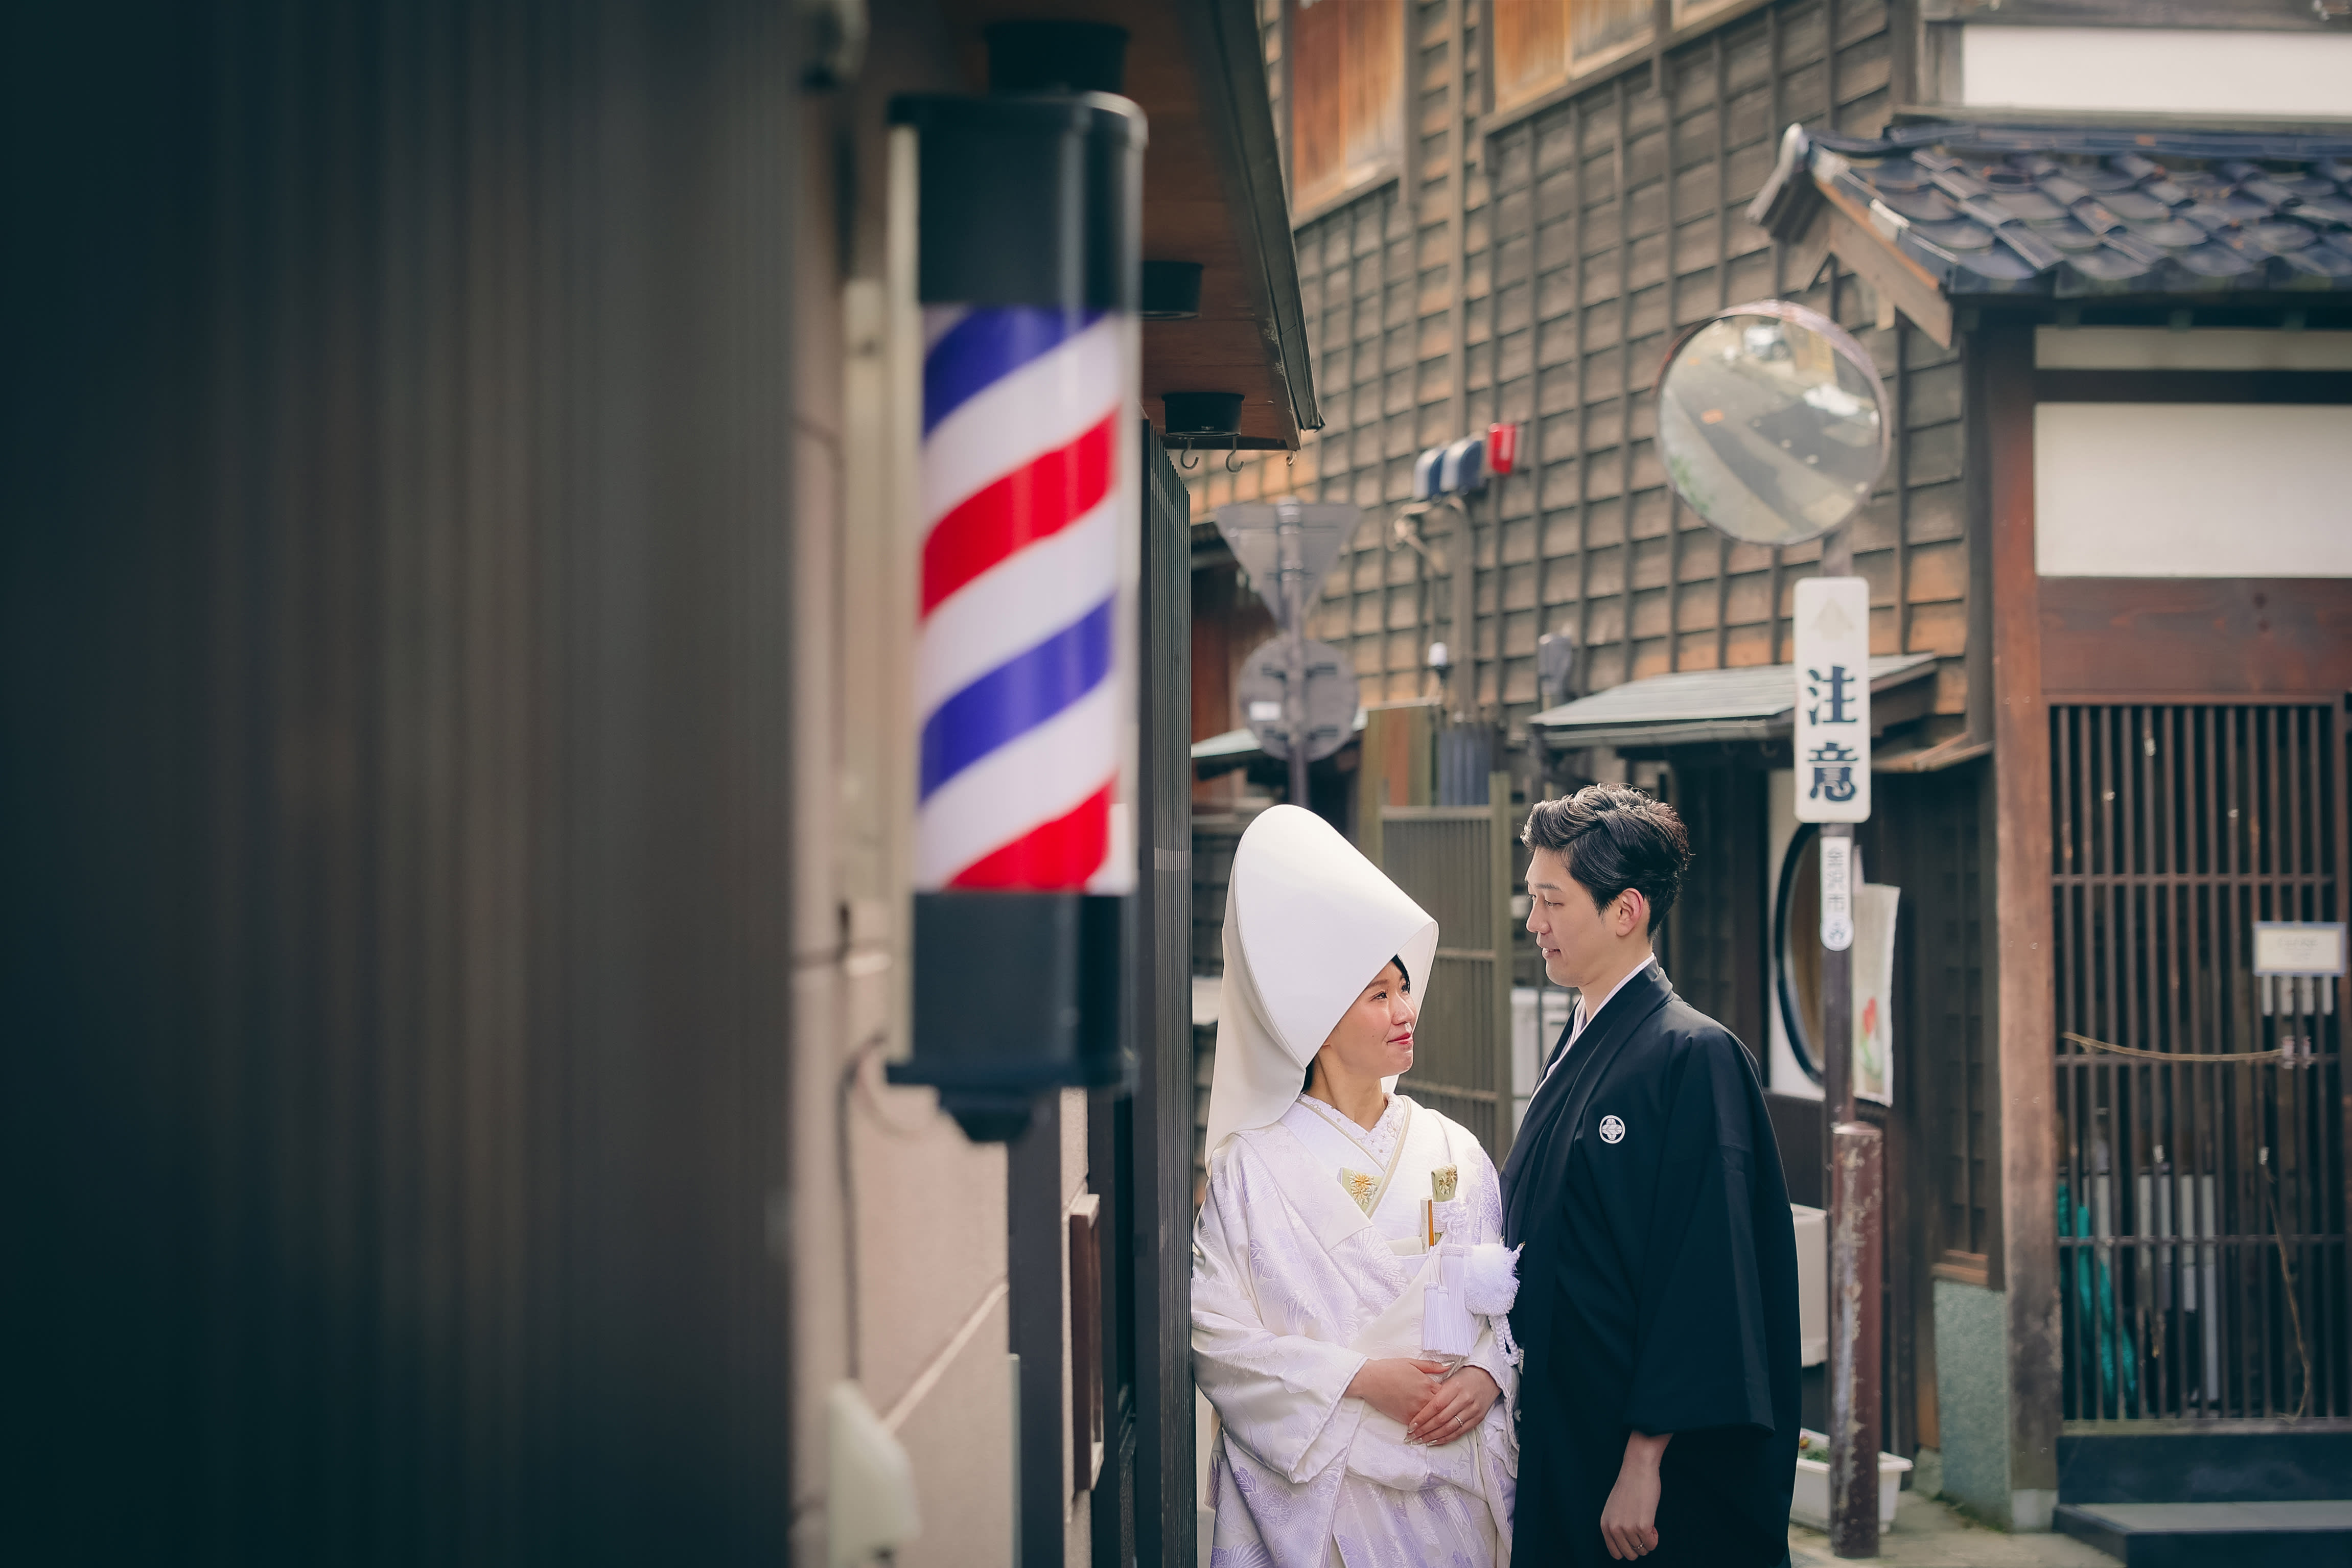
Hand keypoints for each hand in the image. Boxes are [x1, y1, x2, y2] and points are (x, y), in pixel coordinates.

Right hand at [1345, 1357, 1448, 1426]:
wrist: (1369, 1380)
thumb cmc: (1389, 1369)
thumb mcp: (1412, 1363)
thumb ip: (1431, 1366)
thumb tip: (1448, 1366)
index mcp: (1427, 1384)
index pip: (1447, 1393)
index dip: (1450, 1395)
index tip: (1451, 1395)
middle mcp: (1423, 1398)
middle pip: (1442, 1408)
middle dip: (1446, 1409)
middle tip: (1450, 1410)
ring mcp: (1414, 1410)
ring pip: (1432, 1419)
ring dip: (1436, 1419)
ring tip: (1441, 1421)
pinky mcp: (1405, 1418)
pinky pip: (1420, 1425)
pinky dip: (1424, 1425)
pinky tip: (1427, 1425)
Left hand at [1405, 1365, 1498, 1445]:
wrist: (1489, 1377)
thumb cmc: (1466, 1375)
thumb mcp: (1450, 1377)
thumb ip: (1437, 1390)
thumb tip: (1421, 1404)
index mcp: (1455, 1387)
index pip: (1435, 1406)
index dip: (1422, 1417)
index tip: (1412, 1425)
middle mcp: (1464, 1399)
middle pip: (1441, 1419)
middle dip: (1425, 1430)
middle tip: (1413, 1435)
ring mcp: (1472, 1411)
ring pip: (1449, 1428)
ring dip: (1433, 1437)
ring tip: (1421, 1440)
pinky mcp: (1477, 1419)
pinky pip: (1459, 1432)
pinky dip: (1446, 1438)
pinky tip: (1435, 1441)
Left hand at [1601, 1430, 1669, 1559]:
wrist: (1638, 1469)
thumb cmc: (1629, 1487)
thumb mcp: (1614, 1509)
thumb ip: (1616, 1526)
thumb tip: (1626, 1546)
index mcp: (1605, 1525)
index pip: (1615, 1553)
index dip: (1628, 1549)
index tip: (1634, 1539)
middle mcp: (1614, 1529)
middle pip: (1630, 1555)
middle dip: (1640, 1546)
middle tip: (1642, 1530)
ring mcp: (1628, 1528)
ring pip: (1643, 1550)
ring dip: (1648, 1539)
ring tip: (1647, 1521)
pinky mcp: (1642, 1526)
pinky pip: (1652, 1544)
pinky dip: (1655, 1538)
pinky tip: (1653, 1524)